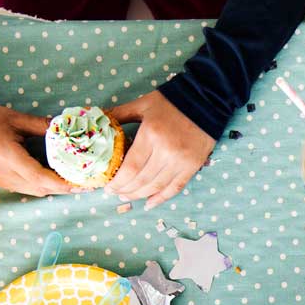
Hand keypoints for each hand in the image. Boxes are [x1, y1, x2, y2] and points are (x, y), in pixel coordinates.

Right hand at [0, 104, 75, 197]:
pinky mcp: (2, 182)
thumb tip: (67, 129)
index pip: (40, 177)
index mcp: (9, 156)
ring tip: (75, 181)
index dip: (62, 183)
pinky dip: (44, 186)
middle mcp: (6, 174)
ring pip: (36, 191)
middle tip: (86, 182)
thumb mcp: (17, 119)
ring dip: (55, 188)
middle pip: (41, 188)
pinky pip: (28, 189)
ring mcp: (3, 181)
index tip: (82, 182)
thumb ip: (42, 126)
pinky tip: (55, 178)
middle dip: (65, 188)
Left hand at [105, 90, 213, 207]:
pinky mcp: (193, 166)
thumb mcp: (142, 104)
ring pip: (157, 187)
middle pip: (142, 180)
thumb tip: (99, 121)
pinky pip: (175, 187)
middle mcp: (166, 152)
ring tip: (128, 196)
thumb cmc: (172, 101)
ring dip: (140, 195)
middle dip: (126, 190)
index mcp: (151, 135)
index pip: (130, 167)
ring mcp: (181, 161)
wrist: (206, 100)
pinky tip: (149, 203)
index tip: (108, 186)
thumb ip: (120, 114)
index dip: (118, 181)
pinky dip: (161, 198)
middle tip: (115, 193)